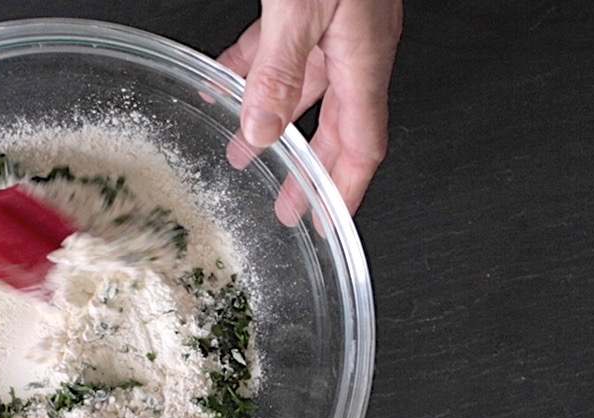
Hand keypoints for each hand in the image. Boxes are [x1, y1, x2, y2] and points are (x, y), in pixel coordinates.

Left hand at [218, 0, 401, 218]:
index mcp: (364, 59)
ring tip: (244, 148)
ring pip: (306, 88)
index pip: (361, 145)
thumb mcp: (300, 10)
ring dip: (274, 120)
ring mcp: (338, 26)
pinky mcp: (316, 3)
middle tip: (288, 204)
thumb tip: (262, 129)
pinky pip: (284, 47)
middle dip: (309, 167)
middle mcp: (358, 47)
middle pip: (336, 126)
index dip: (345, 188)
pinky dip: (255, 68)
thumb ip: (279, 69)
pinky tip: (229, 80)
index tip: (329, 219)